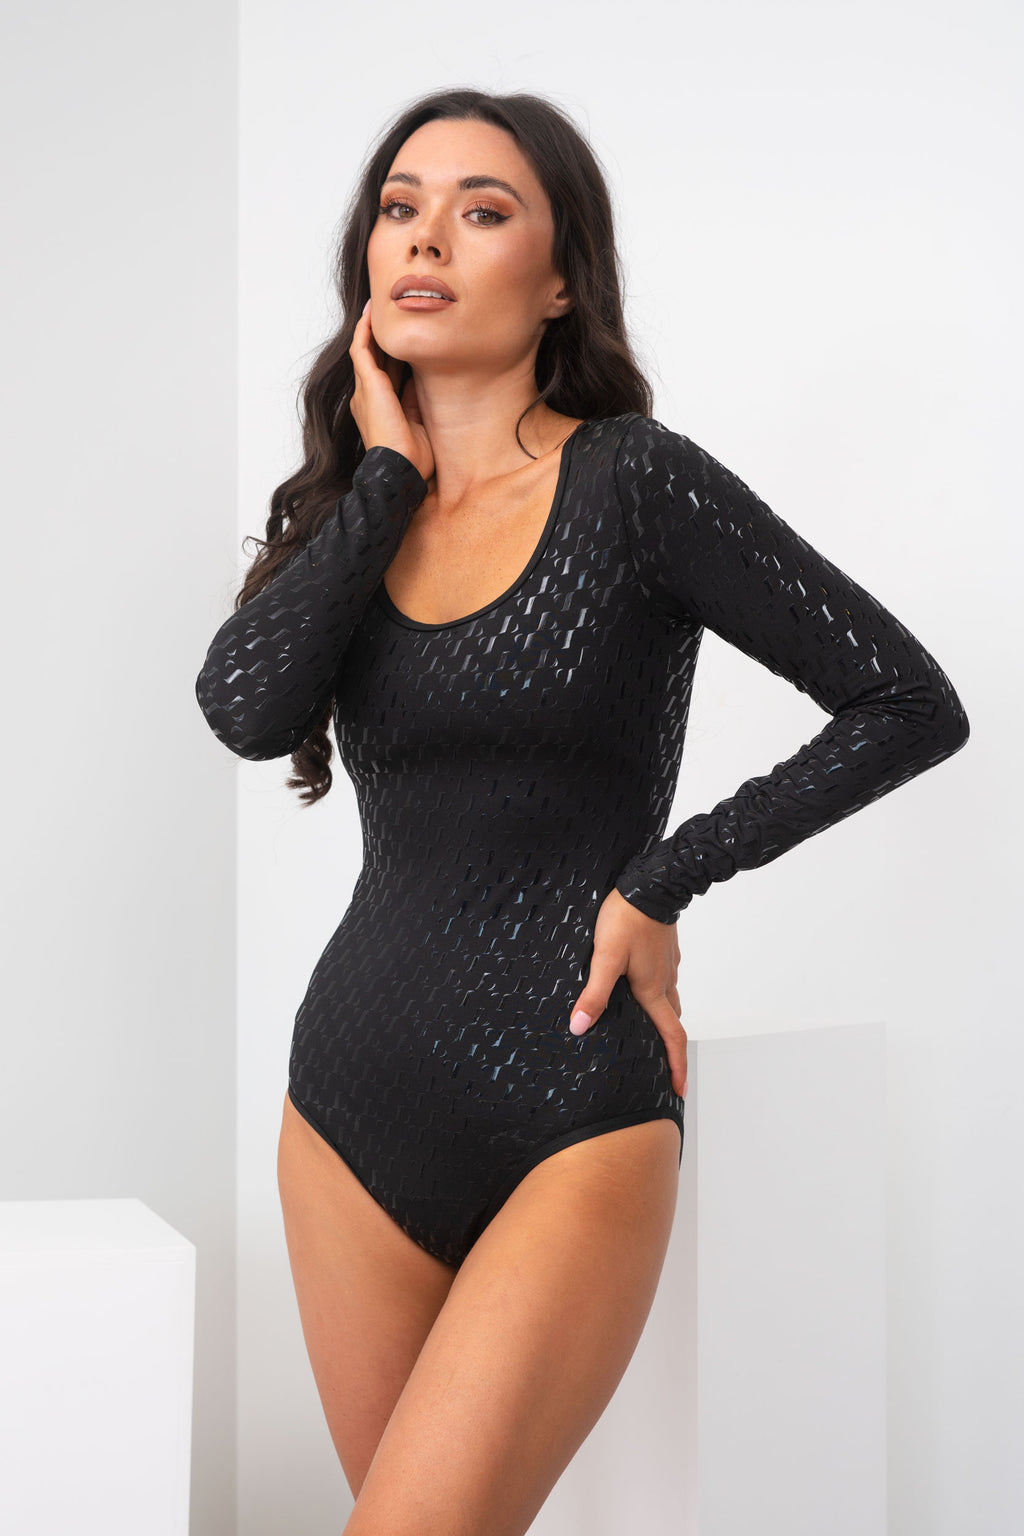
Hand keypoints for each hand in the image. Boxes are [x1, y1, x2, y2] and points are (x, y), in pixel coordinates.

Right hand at [349, 299, 434, 483]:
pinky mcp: (367, 385)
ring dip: (371, 327)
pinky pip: (361, 349)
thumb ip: (415, 397)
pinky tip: (372, 314)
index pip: (385, 371)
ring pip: (365, 349)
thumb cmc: (413, 456)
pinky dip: (366, 330)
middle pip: (373, 357)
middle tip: (390, 311)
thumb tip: (423, 376)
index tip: (403, 335)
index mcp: (379, 406)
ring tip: (378, 304)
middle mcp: (367, 396)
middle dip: (380, 335)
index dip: (392, 352)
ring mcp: (364, 390)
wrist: (402, 469)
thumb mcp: (418, 419)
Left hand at [568, 888, 687, 1097]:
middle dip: (671, 1049)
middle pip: (672, 1022)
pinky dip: (659, 994)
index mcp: (653, 990)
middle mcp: (665, 981)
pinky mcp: (664, 950)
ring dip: (664, 1020)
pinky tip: (643, 988)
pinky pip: (665, 980)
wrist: (651, 883)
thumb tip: (580, 1027)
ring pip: (669, 1000)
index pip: (671, 1036)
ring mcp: (667, 965)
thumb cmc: (627, 919)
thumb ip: (594, 993)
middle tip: (665, 1068)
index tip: (678, 1090)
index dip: (676, 1066)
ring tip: (651, 1032)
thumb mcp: (605, 957)